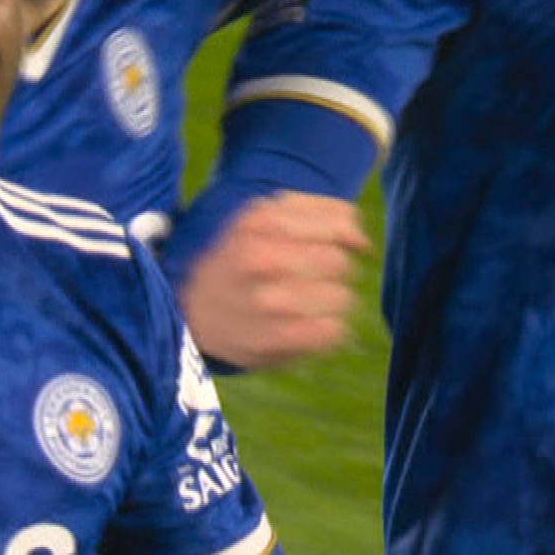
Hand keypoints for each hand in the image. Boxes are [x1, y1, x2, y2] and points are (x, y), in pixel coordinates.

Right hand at [178, 191, 369, 369]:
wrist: (191, 312)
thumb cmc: (238, 260)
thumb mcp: (261, 218)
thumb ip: (318, 214)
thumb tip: (363, 243)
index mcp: (260, 222)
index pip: (342, 224)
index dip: (346, 236)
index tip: (333, 246)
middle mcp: (262, 259)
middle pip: (340, 263)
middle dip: (333, 271)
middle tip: (306, 279)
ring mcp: (269, 303)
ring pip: (342, 298)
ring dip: (328, 302)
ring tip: (300, 304)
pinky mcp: (277, 340)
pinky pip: (333, 330)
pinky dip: (325, 329)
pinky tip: (300, 326)